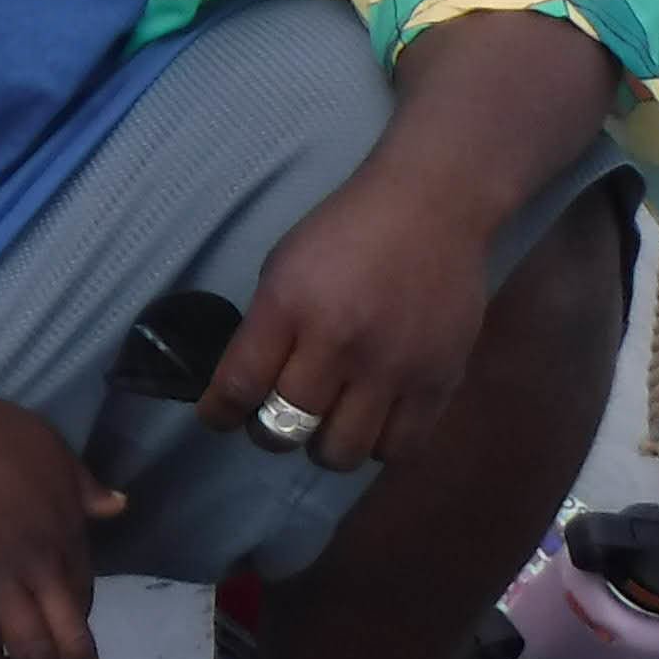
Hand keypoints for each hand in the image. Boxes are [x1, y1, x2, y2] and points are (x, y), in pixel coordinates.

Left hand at [202, 169, 496, 471]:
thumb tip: (251, 384)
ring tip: (327, 426)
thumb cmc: (346, 231)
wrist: (431, 207)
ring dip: (325, 447)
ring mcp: (393, 367)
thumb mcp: (284, 265)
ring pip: (344, 452)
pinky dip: (378, 443)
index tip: (218, 418)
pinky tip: (372, 422)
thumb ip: (268, 326)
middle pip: (287, 429)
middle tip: (275, 421)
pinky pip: (400, 446)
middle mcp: (338, 343)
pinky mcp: (439, 380)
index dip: (219, 414)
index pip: (239, 385)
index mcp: (288, 307)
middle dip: (270, 434)